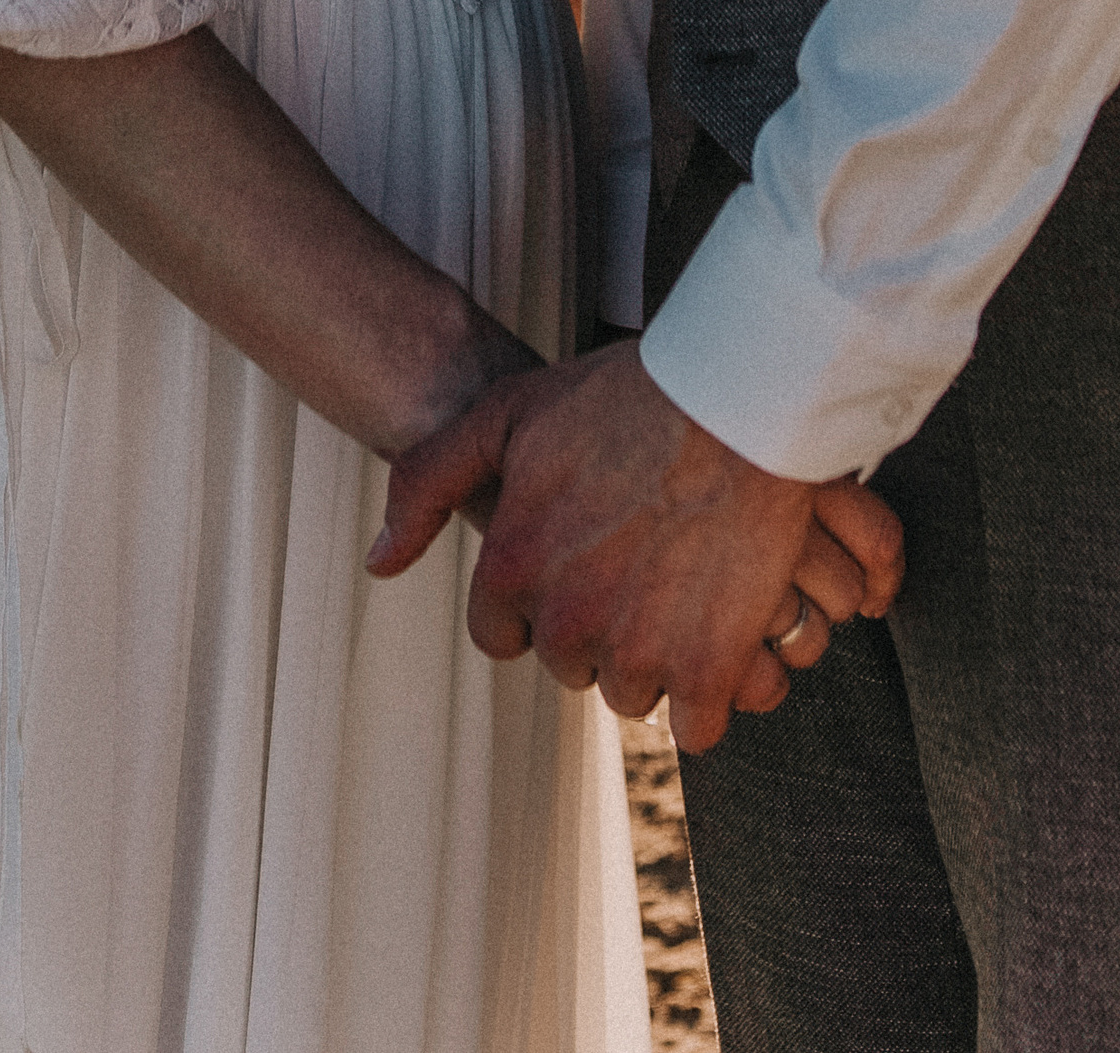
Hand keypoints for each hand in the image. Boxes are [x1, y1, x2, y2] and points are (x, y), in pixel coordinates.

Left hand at [367, 339, 901, 749]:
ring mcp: (640, 650)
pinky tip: (724, 627)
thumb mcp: (506, 414)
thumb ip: (427, 485)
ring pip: (632, 693)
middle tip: (640, 559)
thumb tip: (378, 565)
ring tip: (686, 583)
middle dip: (598, 623)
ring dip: (656, 655)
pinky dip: (712, 689)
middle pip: (570, 662)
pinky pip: (696, 725)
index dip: (537, 598)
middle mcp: (568, 620)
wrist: (741, 395)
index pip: (502, 633)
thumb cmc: (626, 395)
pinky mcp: (710, 669)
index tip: (579, 559)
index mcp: (514, 566)